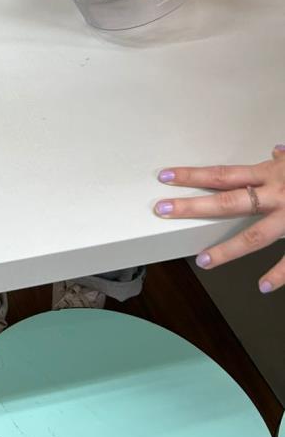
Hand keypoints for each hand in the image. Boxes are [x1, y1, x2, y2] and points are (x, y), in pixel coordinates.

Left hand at [154, 145, 284, 291]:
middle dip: (193, 206)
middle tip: (163, 210)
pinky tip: (262, 286)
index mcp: (274, 173)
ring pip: (256, 236)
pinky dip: (279, 274)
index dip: (193, 175)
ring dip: (228, 249)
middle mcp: (280, 193)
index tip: (166, 176)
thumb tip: (277, 150)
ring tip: (203, 261)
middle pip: (228, 201)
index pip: (224, 174)